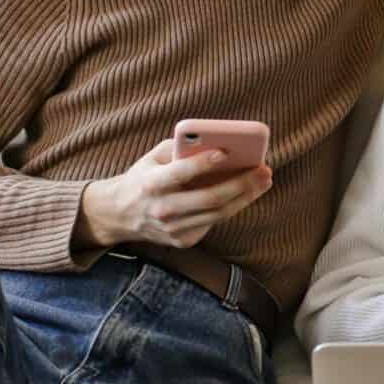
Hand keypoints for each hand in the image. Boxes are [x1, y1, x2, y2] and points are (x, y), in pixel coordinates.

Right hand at [79, 138, 272, 250]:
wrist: (119, 214)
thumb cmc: (144, 177)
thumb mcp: (153, 158)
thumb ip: (180, 149)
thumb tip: (217, 143)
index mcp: (151, 184)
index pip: (180, 173)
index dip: (203, 163)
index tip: (226, 151)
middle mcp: (162, 209)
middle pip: (209, 198)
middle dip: (241, 183)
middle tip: (264, 170)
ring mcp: (173, 229)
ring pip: (218, 214)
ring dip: (245, 196)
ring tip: (264, 181)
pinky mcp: (182, 241)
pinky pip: (213, 222)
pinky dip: (232, 206)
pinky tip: (246, 193)